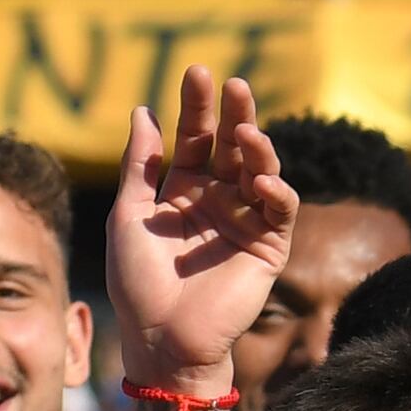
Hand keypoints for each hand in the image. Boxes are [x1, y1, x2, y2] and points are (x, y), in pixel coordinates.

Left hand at [105, 67, 296, 392]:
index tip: (197, 72)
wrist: (161, 338)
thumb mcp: (129, 216)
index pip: (195, 138)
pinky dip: (275, 192)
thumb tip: (143, 111)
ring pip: (261, 170)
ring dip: (257, 147)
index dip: (196, 106)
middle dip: (234, 114)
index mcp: (183, 192)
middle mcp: (217, 201)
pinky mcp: (269, 247)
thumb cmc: (138, 283)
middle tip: (233, 84)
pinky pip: (280, 210)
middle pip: (231, 146)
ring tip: (244, 132)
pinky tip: (262, 180)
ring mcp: (245, 222)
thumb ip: (139, 166)